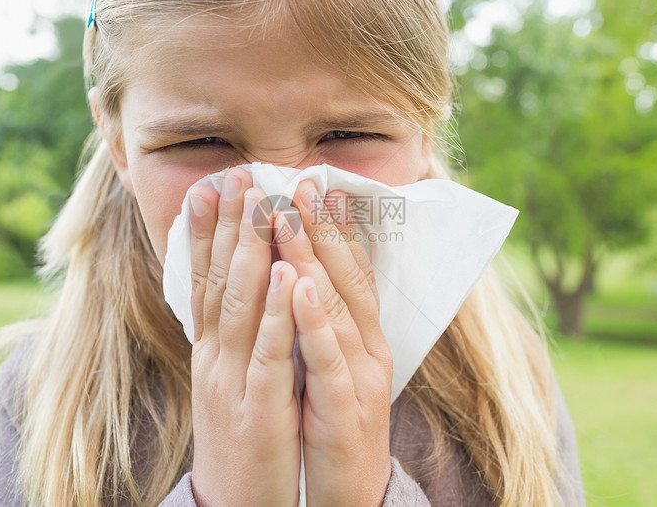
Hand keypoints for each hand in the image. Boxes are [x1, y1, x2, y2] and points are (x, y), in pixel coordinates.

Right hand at [188, 167, 300, 506]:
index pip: (203, 281)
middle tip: (235, 175)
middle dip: (228, 226)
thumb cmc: (243, 437)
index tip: (210, 187)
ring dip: (249, 252)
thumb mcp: (229, 382)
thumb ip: (232, 337)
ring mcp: (233, 381)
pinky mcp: (259, 408)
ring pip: (239, 307)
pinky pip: (268, 353)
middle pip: (218, 282)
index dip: (205, 234)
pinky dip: (275, 312)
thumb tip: (240, 291)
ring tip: (259, 204)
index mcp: (210, 352)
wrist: (236, 506)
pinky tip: (285, 276)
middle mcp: (214, 359)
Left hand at [276, 180, 393, 506]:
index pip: (348, 271)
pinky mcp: (347, 406)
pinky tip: (299, 285)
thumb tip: (299, 273)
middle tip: (298, 180)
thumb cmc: (331, 421)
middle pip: (345, 277)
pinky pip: (327, 356)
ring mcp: (362, 374)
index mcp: (360, 335)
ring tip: (288, 214)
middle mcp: (368, 346)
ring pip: (337, 306)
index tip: (312, 184)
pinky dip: (313, 318)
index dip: (332, 226)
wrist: (350, 490)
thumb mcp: (327, 363)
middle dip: (321, 226)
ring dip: (313, 257)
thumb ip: (319, 320)